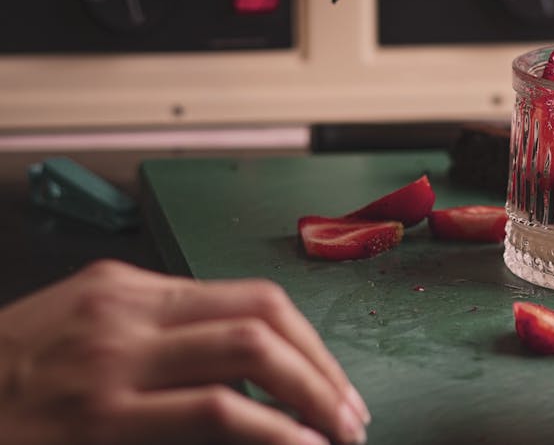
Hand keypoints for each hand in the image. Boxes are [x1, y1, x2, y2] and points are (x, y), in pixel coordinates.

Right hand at [0, 260, 368, 444]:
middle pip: (264, 315)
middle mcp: (128, 312)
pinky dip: (273, 430)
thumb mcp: (76, 336)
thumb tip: (238, 363)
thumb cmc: (3, 381)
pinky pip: (216, 411)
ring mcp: (115, 361)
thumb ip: (151, 337)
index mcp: (127, 290)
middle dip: (324, 365)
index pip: (250, 296)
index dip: (308, 339)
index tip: (333, 379)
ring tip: (338, 431)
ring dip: (313, 393)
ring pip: (251, 352)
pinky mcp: (102, 416)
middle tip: (351, 410)